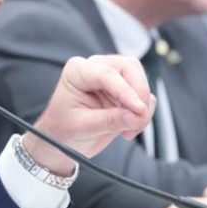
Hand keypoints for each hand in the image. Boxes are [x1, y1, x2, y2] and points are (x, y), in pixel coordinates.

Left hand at [24, 55, 154, 174]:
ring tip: (129, 130)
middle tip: (139, 118)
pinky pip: (145, 97)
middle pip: (130, 68)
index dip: (126, 91)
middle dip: (139, 93)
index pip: (107, 74)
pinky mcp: (124, 91)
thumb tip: (137, 116)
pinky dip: (143, 114)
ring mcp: (112, 77)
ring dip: (143, 107)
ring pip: (140, 81)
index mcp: (77, 70)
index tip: (139, 109)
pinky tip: (129, 130)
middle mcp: (96, 67)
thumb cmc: (63, 129)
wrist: (62, 140)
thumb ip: (109, 121)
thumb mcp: (82, 127)